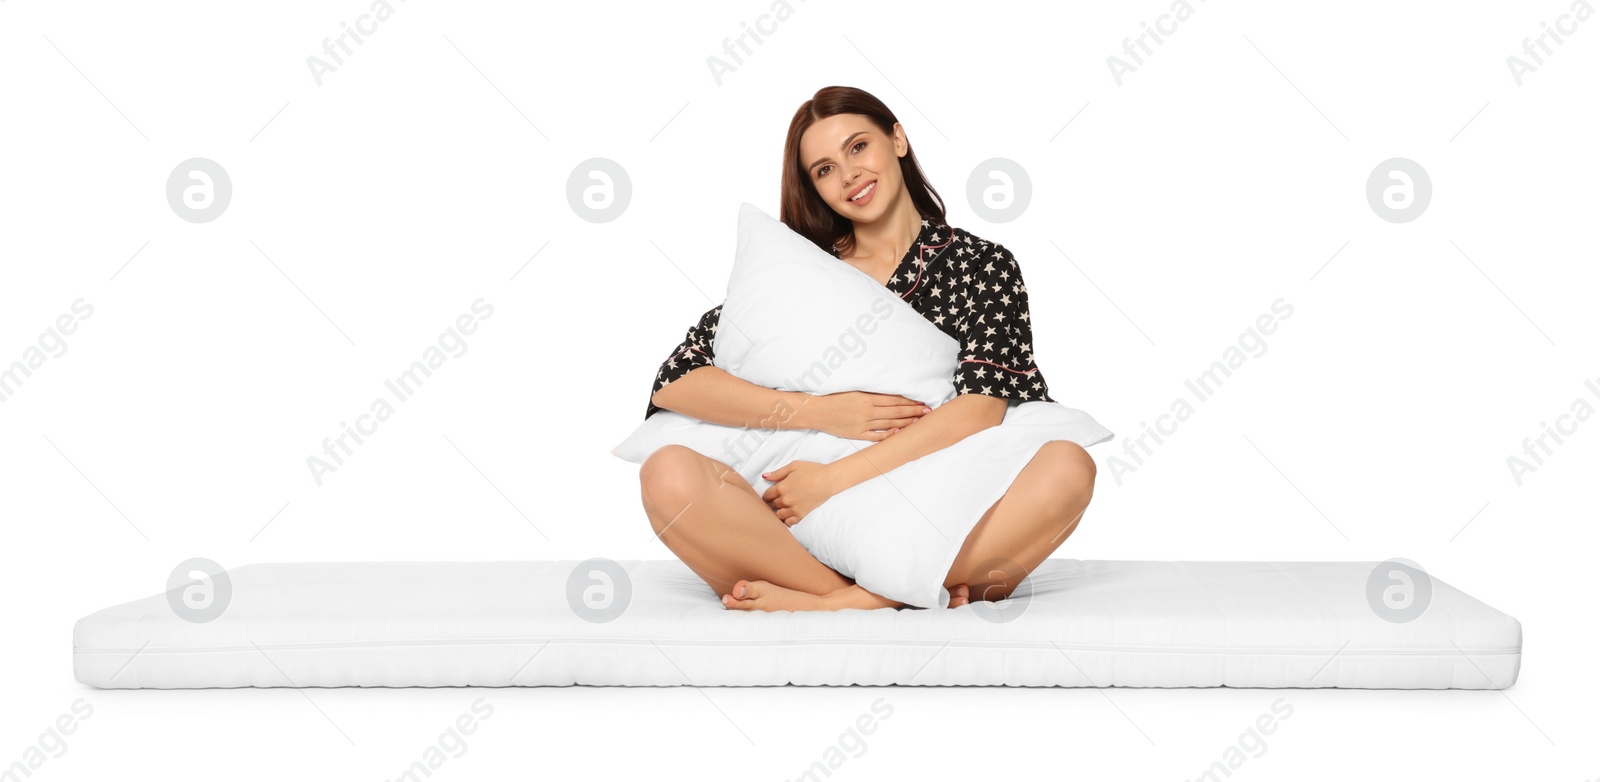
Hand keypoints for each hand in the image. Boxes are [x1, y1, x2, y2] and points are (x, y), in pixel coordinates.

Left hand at [760, 460, 839, 525]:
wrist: (828, 480)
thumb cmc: (813, 470)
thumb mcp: (793, 466)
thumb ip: (778, 473)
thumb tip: (765, 476)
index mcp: (782, 487)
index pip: (767, 495)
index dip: (768, 495)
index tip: (771, 494)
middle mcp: (786, 499)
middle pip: (773, 505)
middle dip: (774, 502)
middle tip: (778, 499)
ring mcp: (794, 508)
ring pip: (779, 515)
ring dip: (779, 511)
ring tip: (783, 507)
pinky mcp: (802, 514)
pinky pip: (789, 522)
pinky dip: (787, 520)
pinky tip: (789, 515)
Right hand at [800, 391, 931, 440]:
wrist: (816, 410)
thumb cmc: (834, 398)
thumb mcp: (854, 390)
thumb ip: (872, 394)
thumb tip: (891, 396)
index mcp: (867, 397)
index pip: (895, 399)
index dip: (910, 401)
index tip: (922, 402)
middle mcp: (867, 411)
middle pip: (896, 411)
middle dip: (914, 412)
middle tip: (928, 412)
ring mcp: (863, 424)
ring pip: (890, 424)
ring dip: (906, 423)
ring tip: (919, 422)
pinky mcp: (857, 434)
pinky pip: (876, 436)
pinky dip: (889, 435)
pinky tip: (899, 433)